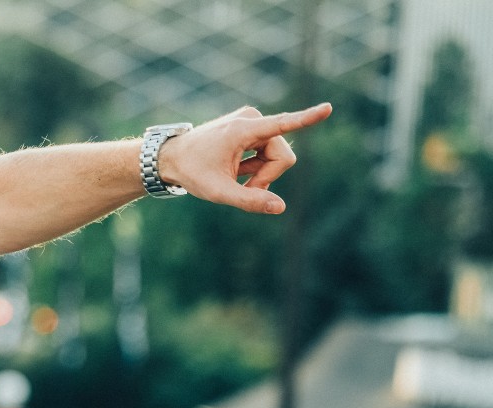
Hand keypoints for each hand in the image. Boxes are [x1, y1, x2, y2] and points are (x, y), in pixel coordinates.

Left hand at [157, 102, 332, 213]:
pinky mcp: (252, 126)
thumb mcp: (218, 191)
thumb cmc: (191, 172)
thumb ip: (249, 200)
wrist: (171, 157)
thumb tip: (280, 207)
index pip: (282, 124)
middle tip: (242, 187)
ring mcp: (252, 121)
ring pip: (277, 156)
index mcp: (243, 129)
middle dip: (268, 176)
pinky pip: (268, 152)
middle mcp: (251, 119)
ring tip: (235, 175)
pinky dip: (256, 166)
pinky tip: (237, 168)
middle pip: (283, 156)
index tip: (329, 108)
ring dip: (261, 172)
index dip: (307, 118)